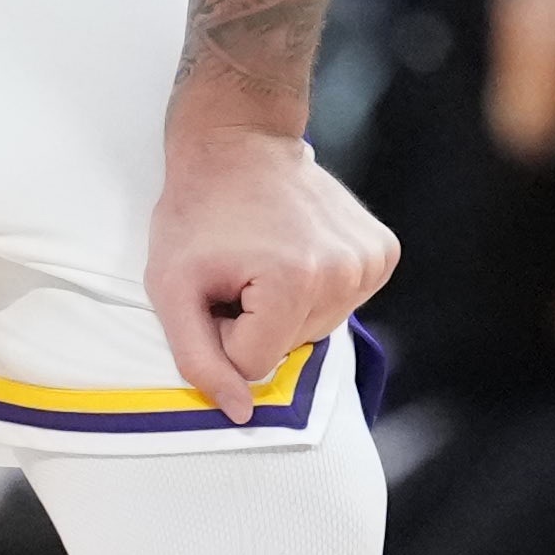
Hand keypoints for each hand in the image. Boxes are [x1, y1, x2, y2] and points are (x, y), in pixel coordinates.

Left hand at [147, 122, 397, 422]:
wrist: (239, 140)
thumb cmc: (197, 212)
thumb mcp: (171, 287)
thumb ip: (199, 359)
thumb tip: (241, 413)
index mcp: (295, 282)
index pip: (253, 364)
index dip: (223, 332)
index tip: (217, 288)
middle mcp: (346, 274)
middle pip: (289, 350)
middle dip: (255, 323)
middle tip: (238, 271)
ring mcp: (372, 261)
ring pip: (314, 332)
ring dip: (283, 309)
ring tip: (264, 259)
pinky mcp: (383, 253)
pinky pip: (341, 306)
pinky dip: (313, 291)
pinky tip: (295, 252)